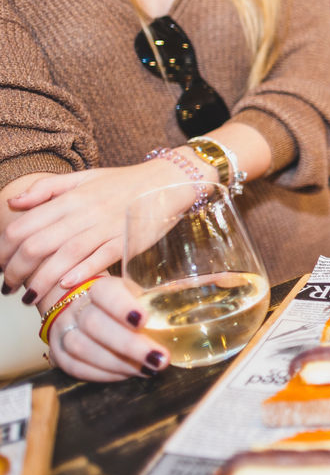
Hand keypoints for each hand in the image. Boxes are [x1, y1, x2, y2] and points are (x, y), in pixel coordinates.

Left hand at [1, 157, 206, 302]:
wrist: (167, 181)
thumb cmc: (124, 183)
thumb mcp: (83, 178)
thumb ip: (47, 189)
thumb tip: (14, 204)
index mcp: (69, 198)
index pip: (23, 226)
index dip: (4, 249)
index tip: (0, 265)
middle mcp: (83, 212)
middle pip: (37, 245)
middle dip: (16, 271)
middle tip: (9, 288)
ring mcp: (106, 227)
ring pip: (64, 255)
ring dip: (42, 280)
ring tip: (30, 297)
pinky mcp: (127, 240)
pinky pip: (100, 258)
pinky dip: (81, 272)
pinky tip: (66, 286)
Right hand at [45, 277, 168, 381]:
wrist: (80, 307)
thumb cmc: (120, 302)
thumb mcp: (136, 292)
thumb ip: (159, 300)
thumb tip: (198, 299)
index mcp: (99, 287)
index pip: (107, 293)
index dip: (122, 307)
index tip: (143, 320)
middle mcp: (76, 306)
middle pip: (96, 326)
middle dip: (130, 346)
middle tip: (159, 358)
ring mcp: (63, 330)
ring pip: (84, 349)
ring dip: (119, 363)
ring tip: (148, 369)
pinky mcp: (58, 353)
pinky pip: (76, 367)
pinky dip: (104, 374)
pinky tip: (128, 374)